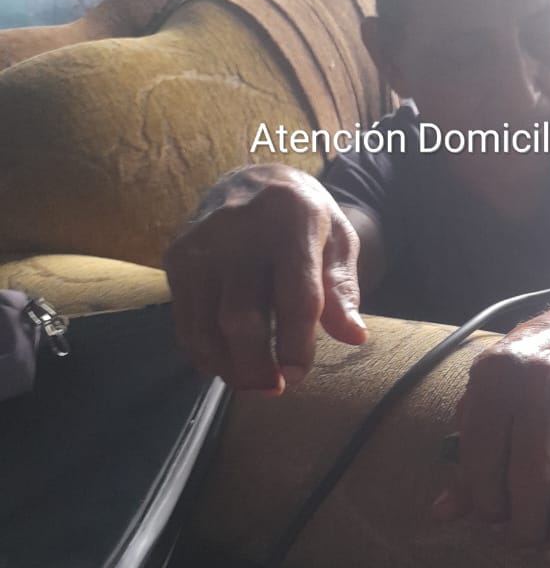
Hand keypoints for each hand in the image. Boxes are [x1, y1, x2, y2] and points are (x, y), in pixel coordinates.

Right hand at [163, 164, 365, 390]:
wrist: (253, 179)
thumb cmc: (304, 221)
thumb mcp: (337, 241)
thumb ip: (343, 288)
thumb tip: (354, 336)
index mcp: (291, 219)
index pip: (294, 295)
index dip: (296, 344)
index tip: (297, 376)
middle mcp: (239, 228)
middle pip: (240, 317)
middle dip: (255, 365)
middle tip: (273, 388)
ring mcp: (201, 243)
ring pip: (204, 324)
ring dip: (226, 366)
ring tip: (251, 383)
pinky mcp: (177, 256)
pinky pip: (183, 318)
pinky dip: (201, 350)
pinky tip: (223, 363)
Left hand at [433, 319, 549, 551]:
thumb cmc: (524, 375)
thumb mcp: (486, 399)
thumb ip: (467, 454)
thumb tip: (443, 513)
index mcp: (496, 382)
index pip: (485, 461)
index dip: (486, 505)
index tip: (492, 525)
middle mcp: (543, 387)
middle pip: (535, 478)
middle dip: (528, 527)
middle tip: (526, 546)